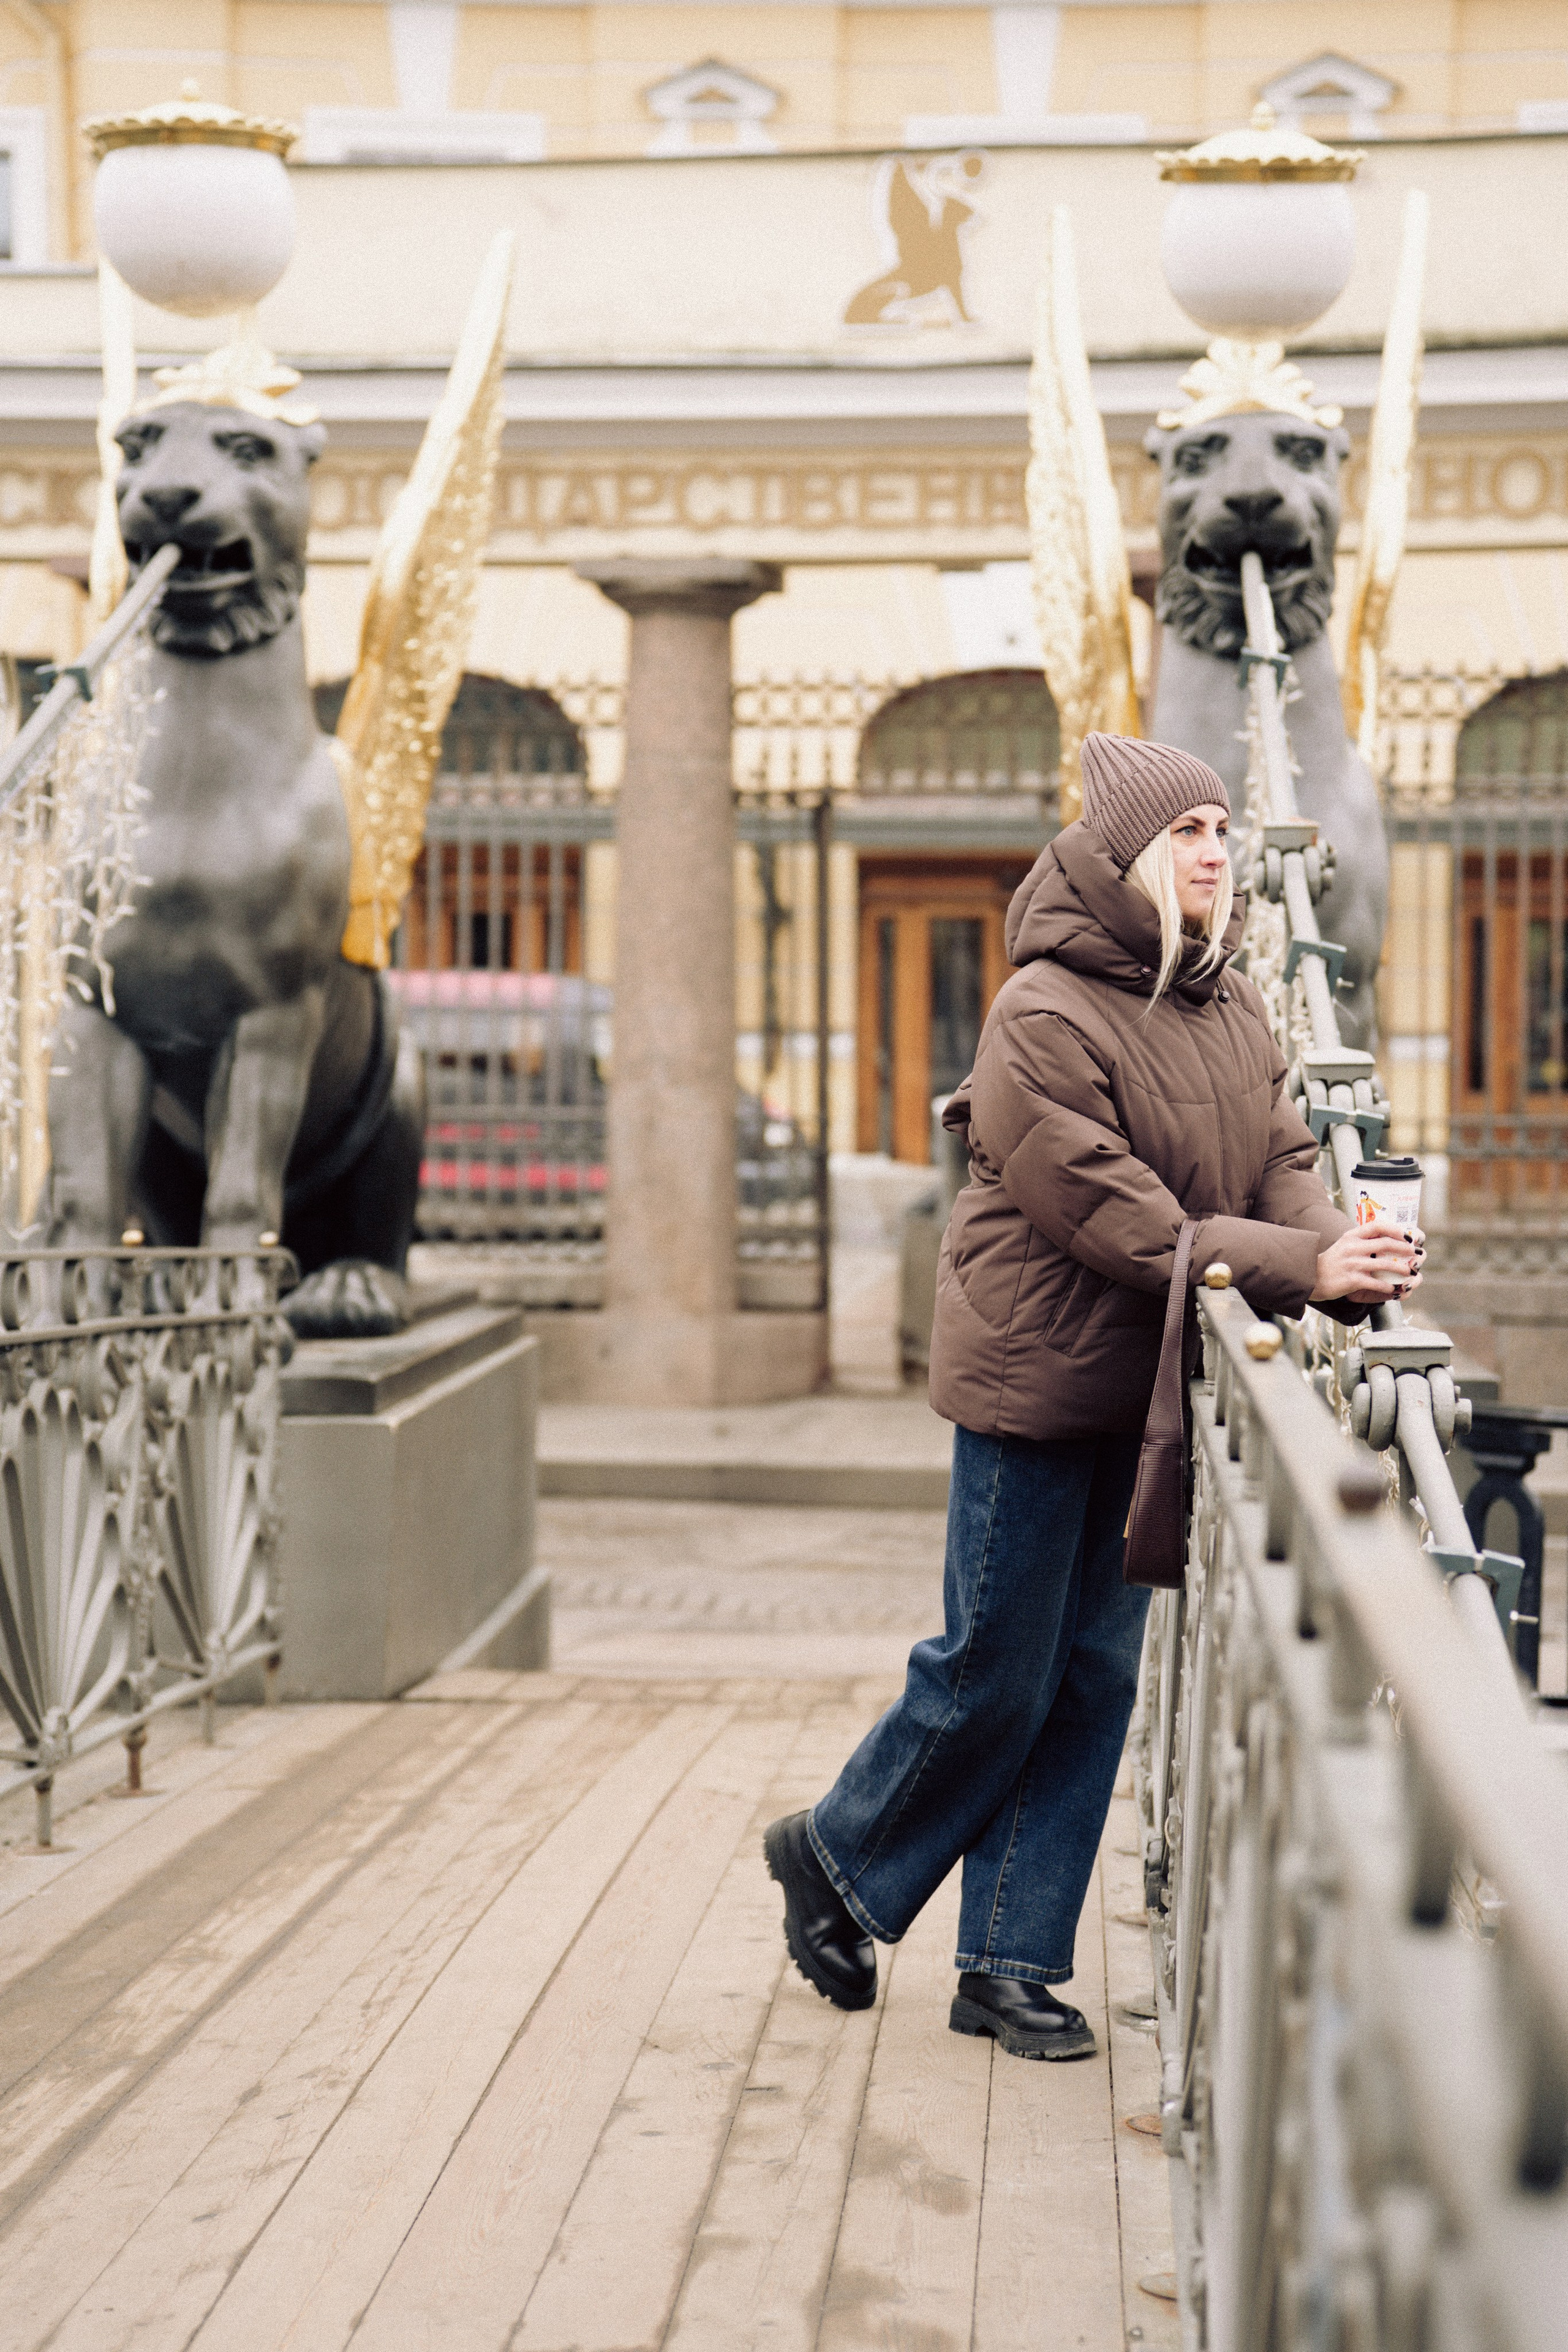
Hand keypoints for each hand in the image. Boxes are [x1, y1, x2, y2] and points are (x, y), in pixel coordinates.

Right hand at [1310, 1215, 1424, 1305]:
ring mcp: (1352, 1264)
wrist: (1311, 1277)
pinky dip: (1388, 1286)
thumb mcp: (1344, 1244)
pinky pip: (1376, 1282)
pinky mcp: (1352, 1280)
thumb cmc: (1331, 1262)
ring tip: (1411, 1272)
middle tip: (1416, 1253)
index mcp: (1351, 1236)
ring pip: (1385, 1264)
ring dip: (1402, 1269)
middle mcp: (1353, 1247)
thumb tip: (1384, 1236)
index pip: (1377, 1226)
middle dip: (1405, 1248)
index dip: (1395, 1229)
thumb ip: (1361, 1240)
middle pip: (1386, 1244)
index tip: (1407, 1235)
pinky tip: (1395, 1289)